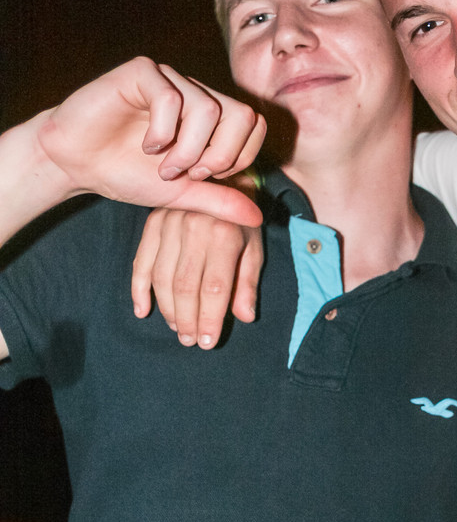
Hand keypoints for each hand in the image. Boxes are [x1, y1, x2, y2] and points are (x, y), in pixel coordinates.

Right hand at [36, 58, 264, 223]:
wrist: (76, 164)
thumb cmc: (126, 173)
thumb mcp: (181, 194)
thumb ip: (219, 201)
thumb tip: (258, 217)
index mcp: (211, 116)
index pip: (253, 125)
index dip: (237, 157)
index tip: (204, 176)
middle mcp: (195, 92)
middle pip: (242, 114)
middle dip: (220, 155)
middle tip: (188, 173)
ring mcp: (170, 79)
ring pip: (208, 110)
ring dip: (187, 150)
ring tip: (162, 165)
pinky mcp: (142, 72)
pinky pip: (171, 98)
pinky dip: (162, 133)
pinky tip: (146, 146)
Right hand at [131, 208, 263, 342]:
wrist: (222, 180)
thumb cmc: (241, 221)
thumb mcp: (253, 248)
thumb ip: (248, 283)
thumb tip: (245, 317)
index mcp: (224, 234)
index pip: (214, 287)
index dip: (210, 319)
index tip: (208, 342)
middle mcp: (194, 226)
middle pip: (185, 286)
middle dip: (186, 320)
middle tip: (189, 340)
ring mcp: (169, 223)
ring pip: (162, 277)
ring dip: (167, 309)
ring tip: (176, 328)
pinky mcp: (152, 222)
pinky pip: (140, 262)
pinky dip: (139, 289)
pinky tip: (143, 310)